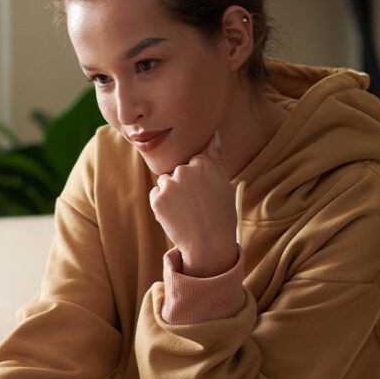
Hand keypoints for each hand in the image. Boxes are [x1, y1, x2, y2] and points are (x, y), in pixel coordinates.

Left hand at [148, 132, 239, 277]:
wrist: (209, 244)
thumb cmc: (220, 213)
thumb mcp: (223, 182)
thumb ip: (215, 156)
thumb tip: (213, 134)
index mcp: (203, 163)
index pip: (192, 161)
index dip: (198, 179)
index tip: (204, 193)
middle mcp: (185, 171)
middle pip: (177, 170)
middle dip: (183, 185)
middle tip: (196, 204)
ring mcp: (170, 185)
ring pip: (165, 182)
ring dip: (171, 193)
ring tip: (186, 210)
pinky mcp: (157, 199)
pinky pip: (156, 194)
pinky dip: (162, 204)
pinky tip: (176, 215)